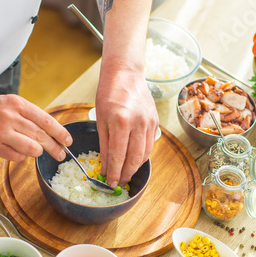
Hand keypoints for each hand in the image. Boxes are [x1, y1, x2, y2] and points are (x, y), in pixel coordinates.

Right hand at [0, 94, 71, 161]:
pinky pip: (17, 157)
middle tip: (60, 154)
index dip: (60, 133)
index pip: (46, 120)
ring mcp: (1, 132)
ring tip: (38, 152)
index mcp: (16, 103)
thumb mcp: (9, 104)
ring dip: (38, 152)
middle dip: (55, 147)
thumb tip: (52, 131)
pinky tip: (17, 151)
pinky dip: (21, 156)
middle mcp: (9, 116)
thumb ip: (28, 115)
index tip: (68, 141)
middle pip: (41, 136)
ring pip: (32, 148)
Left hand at [96, 69, 158, 186]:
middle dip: (126, 173)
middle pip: (134, 158)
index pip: (118, 155)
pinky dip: (142, 155)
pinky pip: (149, 144)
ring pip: (144, 154)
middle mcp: (138, 123)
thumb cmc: (109, 93)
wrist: (126, 74)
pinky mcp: (155, 122)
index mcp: (121, 121)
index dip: (114, 172)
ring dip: (135, 167)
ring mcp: (149, 122)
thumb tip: (105, 166)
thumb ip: (104, 144)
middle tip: (118, 182)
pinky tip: (133, 159)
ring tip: (126, 173)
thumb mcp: (100, 119)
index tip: (110, 182)